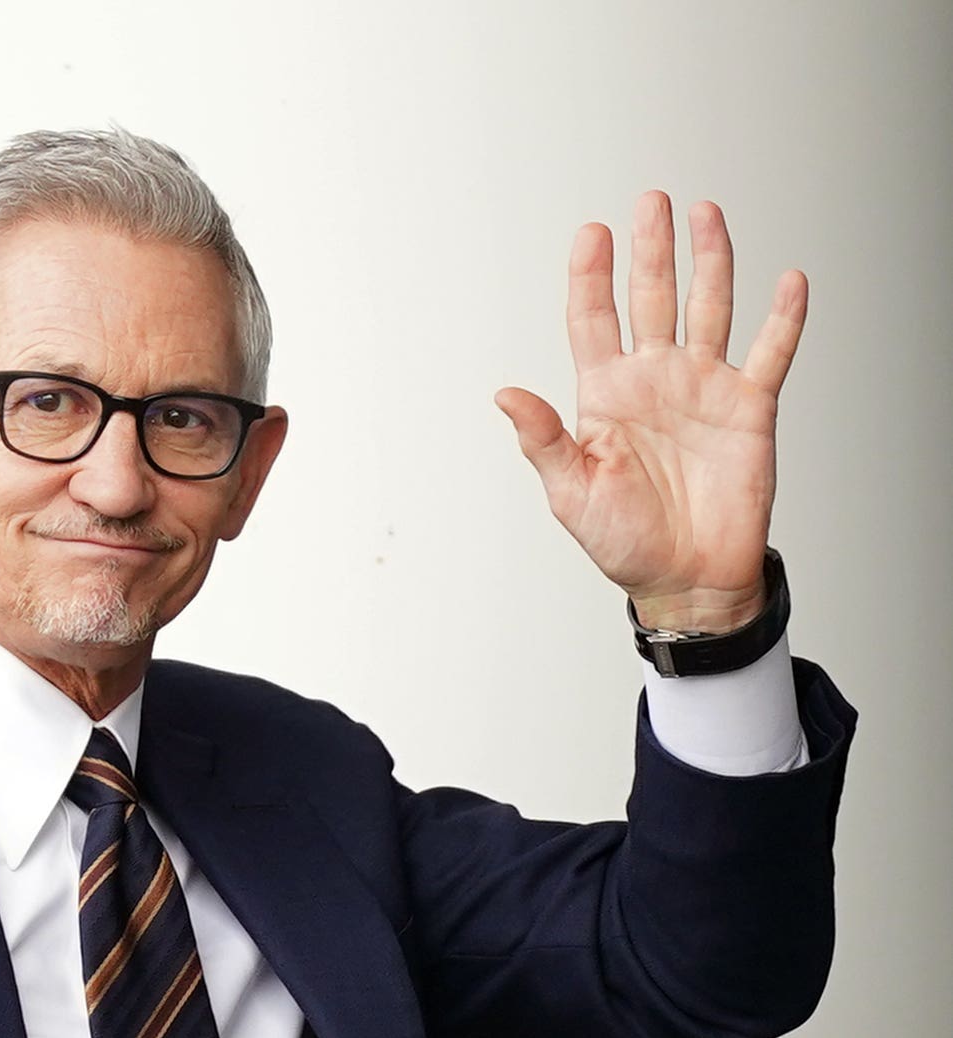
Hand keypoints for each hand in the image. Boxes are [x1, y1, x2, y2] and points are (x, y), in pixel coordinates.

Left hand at [495, 192, 807, 632]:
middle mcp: (654, 380)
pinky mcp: (749, 409)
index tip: (591, 232)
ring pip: (709, 309)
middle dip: (652, 250)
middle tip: (650, 202)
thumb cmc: (623, 541)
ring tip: (706, 213)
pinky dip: (783, 318)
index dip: (592, 275)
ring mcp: (703, 388)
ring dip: (711, 262)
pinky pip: (771, 354)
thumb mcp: (571, 492)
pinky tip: (789, 281)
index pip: (593, 319)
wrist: (685, 580)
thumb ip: (544, 438)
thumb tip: (504, 395)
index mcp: (605, 394)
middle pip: (653, 298)